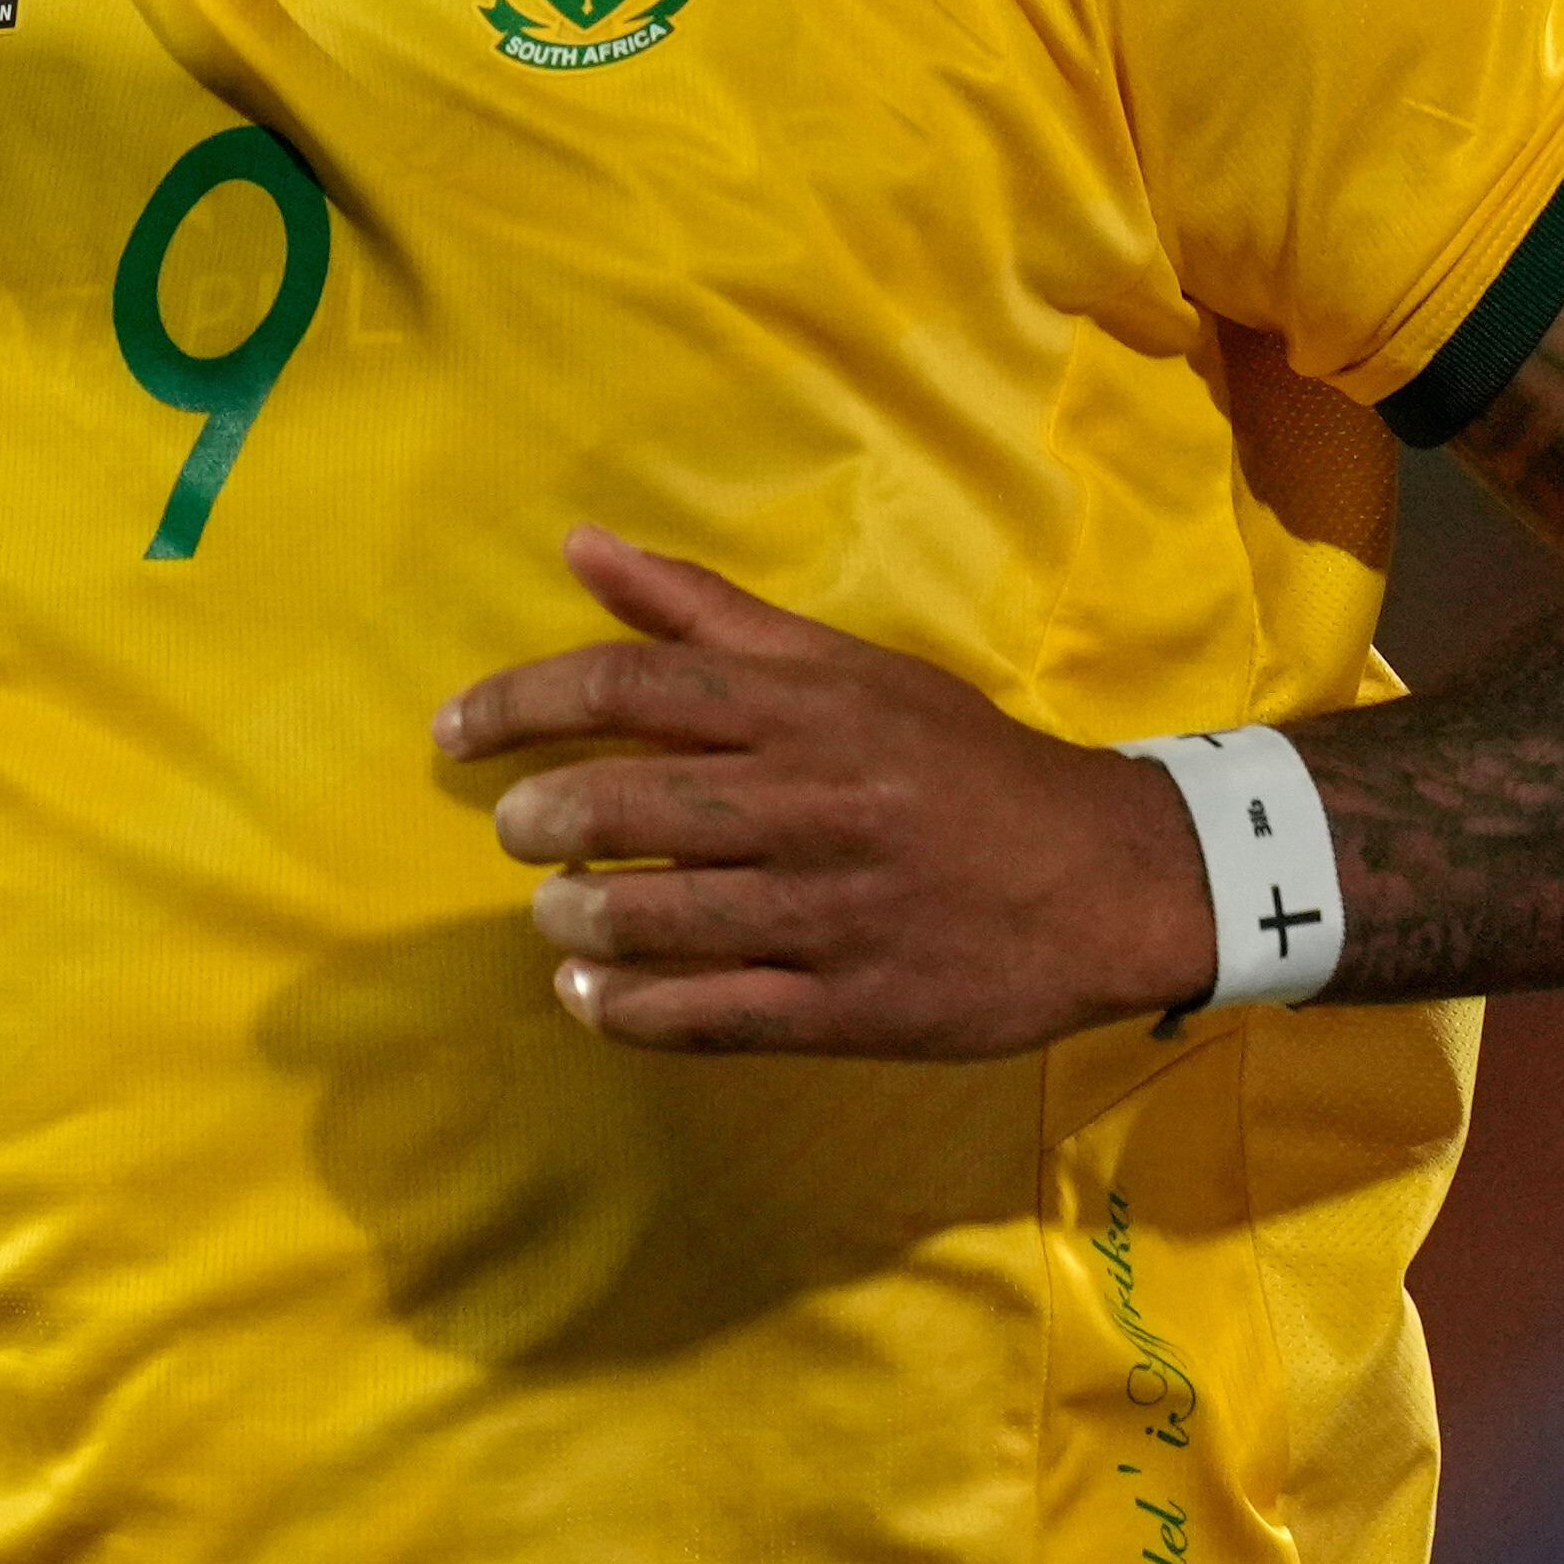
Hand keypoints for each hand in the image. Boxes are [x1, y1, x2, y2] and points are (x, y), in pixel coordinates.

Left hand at [430, 527, 1218, 1056]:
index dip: (518, 705)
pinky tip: (594, 997)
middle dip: (538, 821)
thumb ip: (706, 613)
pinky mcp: (851, 1007)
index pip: (627, 688)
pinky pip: (708, 1016)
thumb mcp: (845, 666)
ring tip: (558, 916)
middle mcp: (811, 801)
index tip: (452, 734)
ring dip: (574, 921)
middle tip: (516, 831)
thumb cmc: (960, 764)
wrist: (1111, 878)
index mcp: (806, 707)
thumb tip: (581, 547)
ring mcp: (830, 911)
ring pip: (656, 919)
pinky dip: (628, 1009)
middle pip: (626, 805)